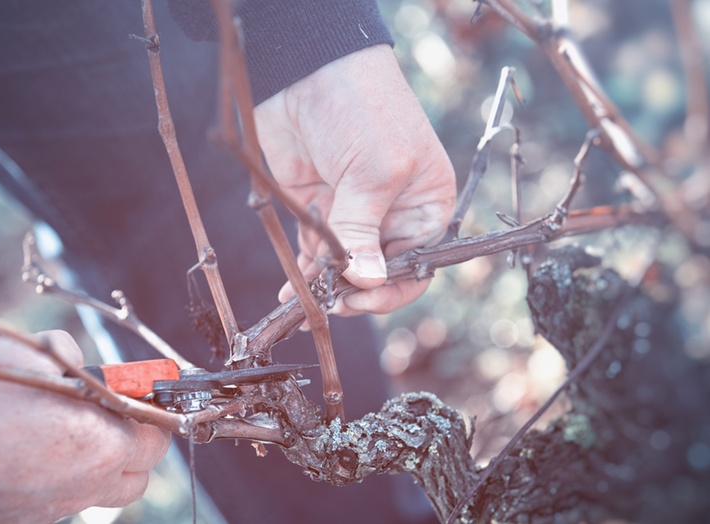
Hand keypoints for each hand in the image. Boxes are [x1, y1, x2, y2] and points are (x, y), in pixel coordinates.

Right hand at [0, 330, 170, 523]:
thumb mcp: (24, 353)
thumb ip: (62, 351)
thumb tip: (72, 356)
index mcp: (103, 442)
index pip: (159, 434)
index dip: (155, 410)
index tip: (143, 394)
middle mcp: (88, 483)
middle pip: (139, 473)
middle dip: (136, 442)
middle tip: (114, 414)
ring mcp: (56, 508)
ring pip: (103, 491)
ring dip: (102, 464)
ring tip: (72, 434)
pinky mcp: (27, 520)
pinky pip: (63, 500)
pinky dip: (63, 479)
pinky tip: (33, 455)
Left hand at [254, 44, 455, 314]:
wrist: (308, 70)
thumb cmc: (362, 109)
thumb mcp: (373, 172)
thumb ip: (364, 232)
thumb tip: (366, 283)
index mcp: (425, 205)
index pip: (417, 265)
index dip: (390, 289)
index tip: (360, 300)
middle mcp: (392, 213)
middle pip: (378, 272)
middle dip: (354, 292)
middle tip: (328, 304)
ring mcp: (353, 211)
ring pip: (344, 266)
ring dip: (326, 287)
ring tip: (305, 305)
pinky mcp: (319, 207)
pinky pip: (316, 251)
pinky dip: (307, 271)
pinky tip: (294, 288)